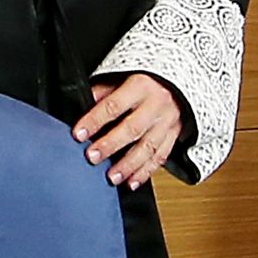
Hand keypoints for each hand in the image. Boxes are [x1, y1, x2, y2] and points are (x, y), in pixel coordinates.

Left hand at [73, 74, 185, 189]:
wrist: (179, 81)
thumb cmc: (146, 78)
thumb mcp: (123, 75)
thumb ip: (104, 91)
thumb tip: (81, 105)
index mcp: (140, 86)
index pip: (113, 105)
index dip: (94, 120)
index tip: (78, 134)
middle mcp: (156, 104)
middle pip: (132, 129)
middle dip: (110, 145)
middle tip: (92, 158)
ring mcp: (167, 121)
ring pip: (149, 147)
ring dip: (129, 165)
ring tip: (112, 177)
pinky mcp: (174, 135)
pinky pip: (160, 156)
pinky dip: (146, 172)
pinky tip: (132, 182)